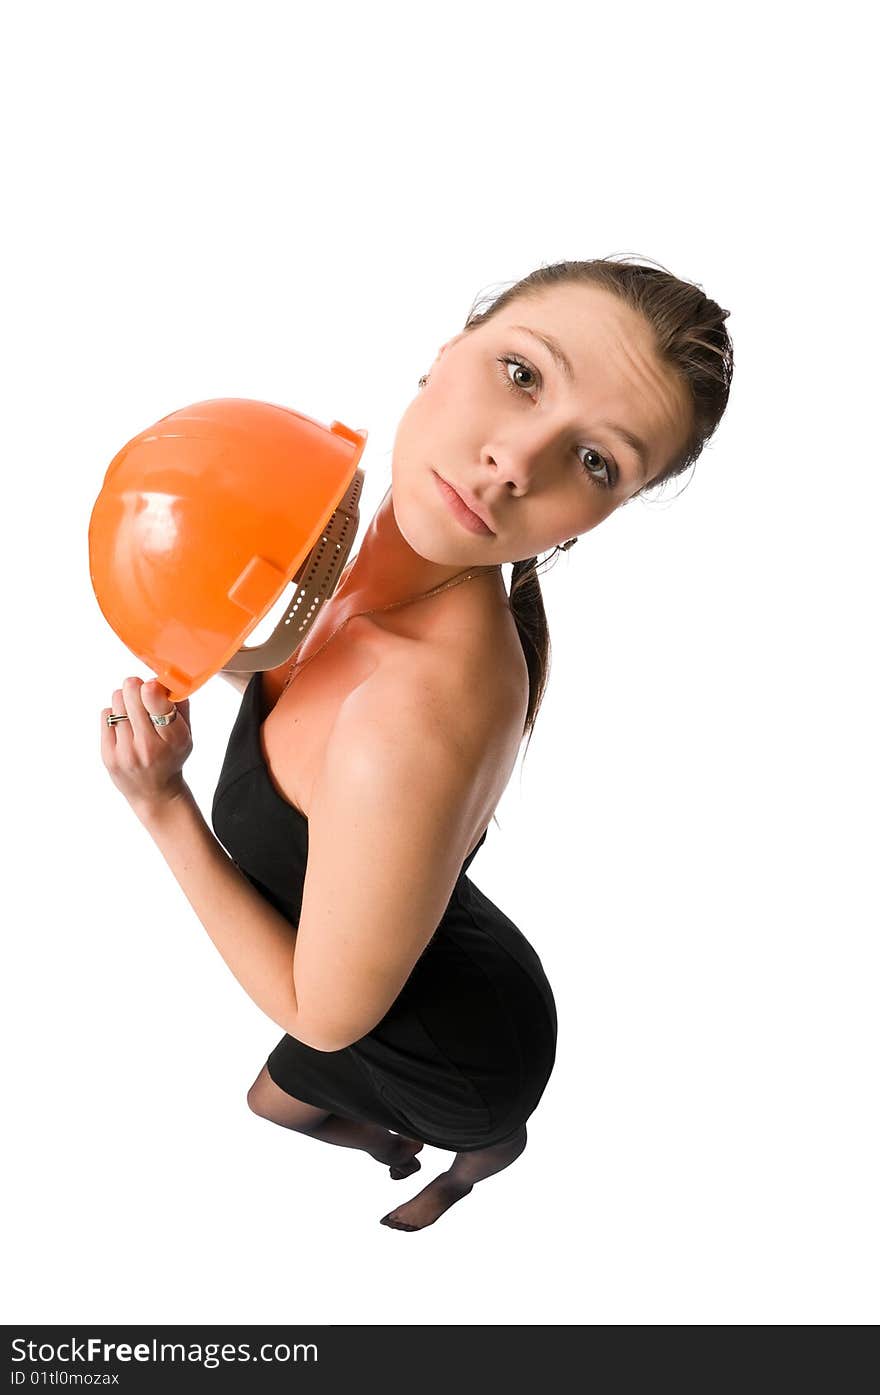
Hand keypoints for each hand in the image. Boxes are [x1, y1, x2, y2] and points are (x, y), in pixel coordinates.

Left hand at [101, 676, 192, 817]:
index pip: (156, 701)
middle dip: (137, 687)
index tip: (152, 686)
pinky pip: (105, 714)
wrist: (155, 793)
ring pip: (117, 700)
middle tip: (142, 694)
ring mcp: (125, 751)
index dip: (152, 687)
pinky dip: (114, 713)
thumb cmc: (171, 757)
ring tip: (133, 712)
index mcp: (173, 738)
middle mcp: (148, 746)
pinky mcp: (108, 755)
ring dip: (125, 699)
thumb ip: (180, 705)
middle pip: (132, 693)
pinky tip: (124, 724)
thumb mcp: (186, 734)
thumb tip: (164, 679)